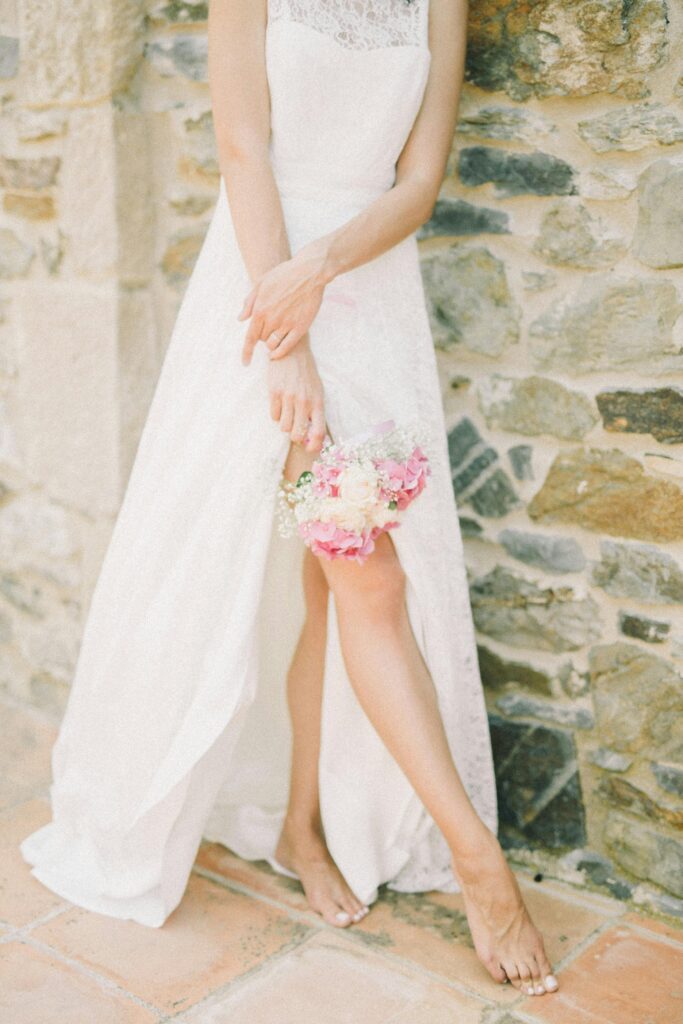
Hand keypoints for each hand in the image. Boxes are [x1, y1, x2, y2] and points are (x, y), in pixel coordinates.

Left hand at [238, 243, 328, 365]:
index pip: (250, 337)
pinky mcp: (300, 327)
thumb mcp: (261, 283)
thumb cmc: (284, 275)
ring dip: (270, 344)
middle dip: (262, 336)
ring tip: (273, 336)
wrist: (309, 273)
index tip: (245, 363)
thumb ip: (249, 302)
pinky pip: (287, 346)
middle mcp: (272, 319)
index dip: (246, 352)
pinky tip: (275, 355)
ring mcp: (286, 324)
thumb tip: (241, 319)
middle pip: (262, 339)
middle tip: (267, 328)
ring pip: (272, 344)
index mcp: (260, 309)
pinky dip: (280, 353)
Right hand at [267, 334, 325, 452]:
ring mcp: (288, 398)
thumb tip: (312, 436)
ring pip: (283, 427)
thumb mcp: (317, 390)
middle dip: (296, 436)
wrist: (292, 351)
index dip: (314, 446)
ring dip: (285, 424)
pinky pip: (273, 416)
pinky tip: (280, 404)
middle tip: (295, 428)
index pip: (318, 432)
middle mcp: (304, 401)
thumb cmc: (306, 373)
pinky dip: (276, 414)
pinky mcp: (274, 393)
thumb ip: (315, 411)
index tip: (310, 450)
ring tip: (287, 413)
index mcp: (318, 401)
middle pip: (297, 434)